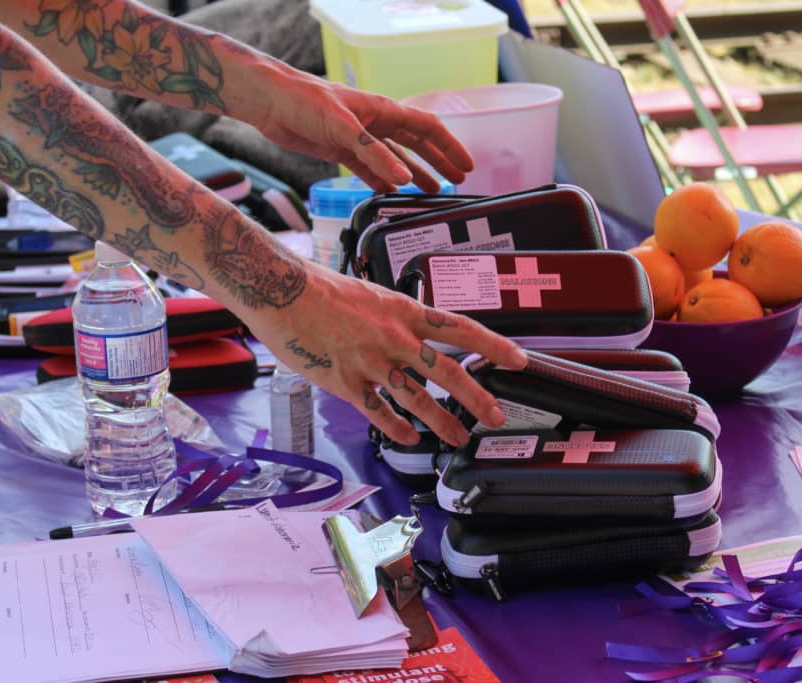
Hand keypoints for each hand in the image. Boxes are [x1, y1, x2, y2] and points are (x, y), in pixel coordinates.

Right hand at [250, 265, 526, 447]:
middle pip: (448, 372)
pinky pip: (379, 412)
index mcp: (404, 311)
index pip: (461, 329)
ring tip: (458, 437)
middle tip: (495, 416)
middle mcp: (395, 337)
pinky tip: (411, 439)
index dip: (495, 345)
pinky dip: (398, 429)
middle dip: (477, 399)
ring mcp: (371, 362)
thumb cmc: (322, 289)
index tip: (520, 359)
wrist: (281, 292)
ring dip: (442, 422)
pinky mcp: (346, 383)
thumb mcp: (372, 295)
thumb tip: (415, 337)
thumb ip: (397, 318)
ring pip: (417, 399)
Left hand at [255, 70, 471, 192]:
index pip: (427, 128)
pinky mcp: (341, 151)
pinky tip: (393, 195)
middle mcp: (376, 124)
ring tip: (432, 192)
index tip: (466, 165)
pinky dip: (383, 183)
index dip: (449, 147)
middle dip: (438, 163)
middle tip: (456, 181)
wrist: (270, 102)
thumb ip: (374, 155)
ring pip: (395, 160)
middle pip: (417, 145)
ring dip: (414, 175)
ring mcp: (359, 138)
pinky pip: (370, 170)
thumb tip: (404, 179)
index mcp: (383, 111)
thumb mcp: (342, 127)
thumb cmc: (304, 100)